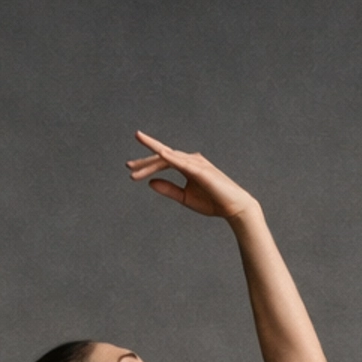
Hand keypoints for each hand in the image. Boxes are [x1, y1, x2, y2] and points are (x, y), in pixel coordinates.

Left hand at [126, 135, 257, 222]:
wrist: (233, 207)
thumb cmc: (211, 202)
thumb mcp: (184, 197)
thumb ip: (168, 189)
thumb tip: (150, 183)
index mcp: (187, 165)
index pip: (163, 161)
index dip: (147, 165)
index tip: (131, 170)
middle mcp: (191, 160)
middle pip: (163, 157)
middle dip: (145, 162)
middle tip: (128, 167)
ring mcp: (196, 163)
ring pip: (169, 158)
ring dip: (151, 163)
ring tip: (134, 170)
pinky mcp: (201, 170)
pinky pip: (183, 162)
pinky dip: (171, 157)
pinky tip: (160, 154)